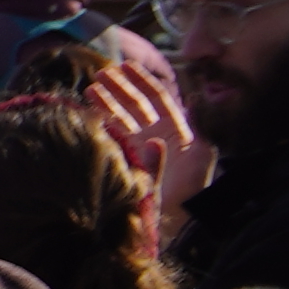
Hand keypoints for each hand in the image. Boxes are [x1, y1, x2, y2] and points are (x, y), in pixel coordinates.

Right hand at [86, 49, 204, 212]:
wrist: (174, 224)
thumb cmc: (191, 191)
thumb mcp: (200, 157)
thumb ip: (196, 130)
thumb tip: (188, 105)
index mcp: (176, 129)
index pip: (158, 97)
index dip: (142, 80)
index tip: (126, 64)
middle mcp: (155, 134)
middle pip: (135, 104)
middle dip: (119, 87)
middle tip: (100, 74)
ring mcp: (138, 146)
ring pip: (120, 117)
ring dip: (105, 102)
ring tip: (89, 90)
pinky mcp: (124, 159)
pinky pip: (110, 136)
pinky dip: (99, 123)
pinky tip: (87, 113)